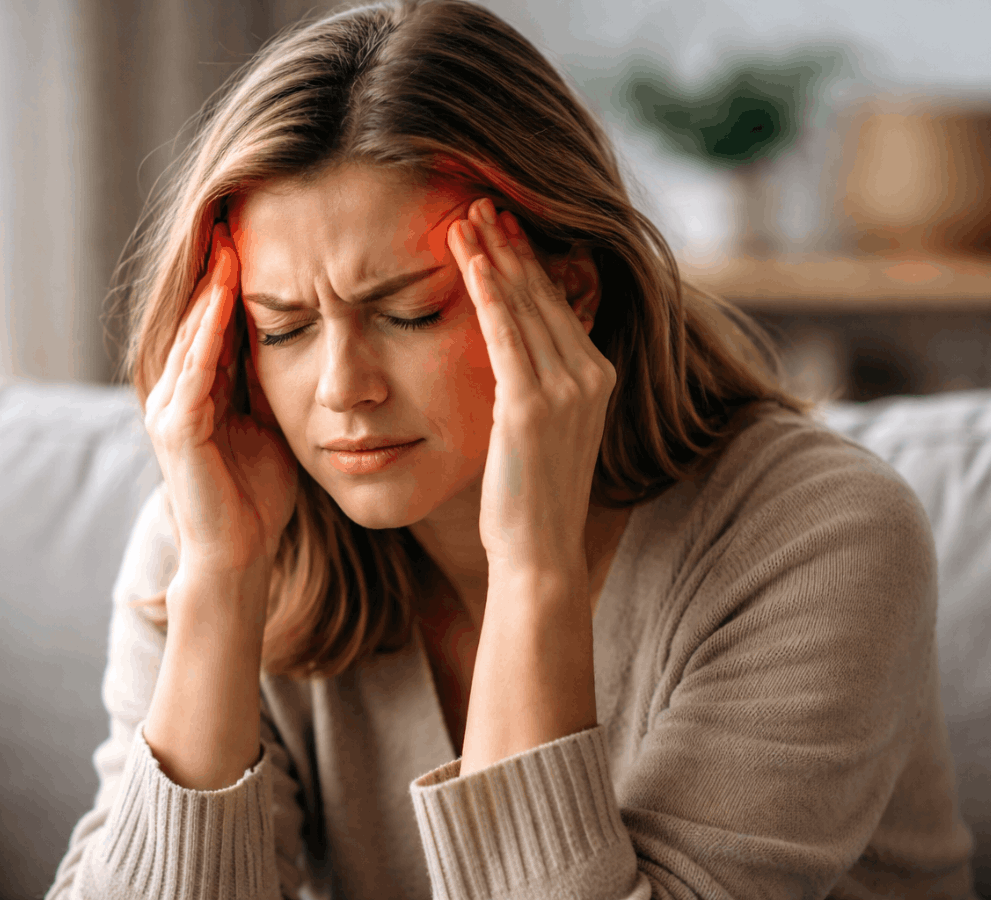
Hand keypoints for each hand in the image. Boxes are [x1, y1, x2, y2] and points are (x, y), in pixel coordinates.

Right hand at [144, 222, 297, 592]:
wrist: (239, 553)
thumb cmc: (257, 496)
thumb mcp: (270, 426)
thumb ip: (268, 388)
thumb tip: (298, 344)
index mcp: (198, 394)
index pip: (214, 327)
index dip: (230, 285)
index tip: (251, 238)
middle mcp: (175, 395)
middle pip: (196, 321)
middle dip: (214, 273)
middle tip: (231, 220)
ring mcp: (170, 412)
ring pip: (191, 337)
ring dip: (210, 291)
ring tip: (227, 245)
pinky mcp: (178, 432)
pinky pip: (195, 372)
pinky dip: (208, 335)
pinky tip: (225, 301)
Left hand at [447, 198, 615, 580]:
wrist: (539, 551)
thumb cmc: (531, 496)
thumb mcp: (544, 430)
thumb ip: (539, 385)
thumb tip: (514, 354)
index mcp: (596, 376)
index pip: (558, 304)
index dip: (527, 261)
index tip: (502, 225)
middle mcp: (590, 374)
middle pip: (543, 293)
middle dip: (509, 243)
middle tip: (481, 199)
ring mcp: (567, 388)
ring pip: (524, 305)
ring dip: (492, 255)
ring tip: (465, 216)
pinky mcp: (533, 404)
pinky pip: (505, 335)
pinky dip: (486, 293)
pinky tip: (467, 260)